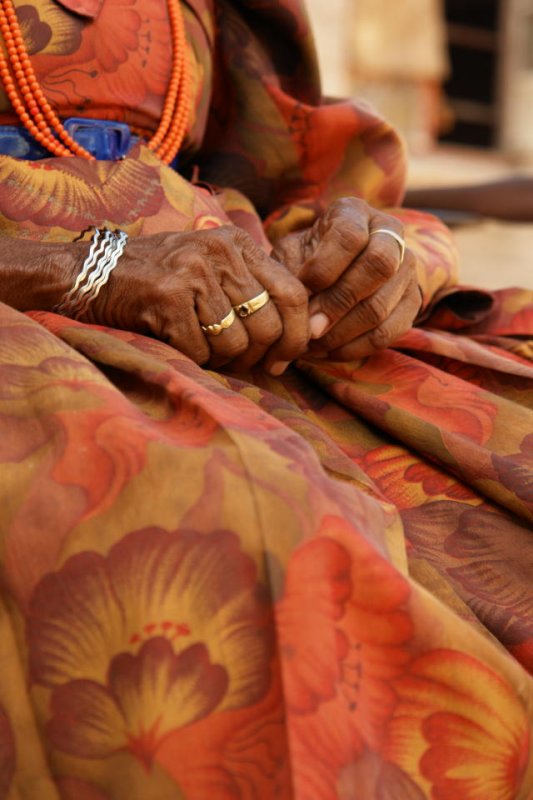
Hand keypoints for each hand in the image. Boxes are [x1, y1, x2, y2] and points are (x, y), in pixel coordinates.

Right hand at [78, 226, 309, 371]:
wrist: (93, 273)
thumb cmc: (159, 277)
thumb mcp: (210, 265)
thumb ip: (251, 287)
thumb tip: (300, 334)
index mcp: (238, 243)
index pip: (293, 292)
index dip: (298, 333)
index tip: (286, 359)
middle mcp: (220, 251)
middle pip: (268, 324)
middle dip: (260, 356)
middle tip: (245, 364)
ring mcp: (194, 272)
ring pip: (235, 342)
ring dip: (223, 359)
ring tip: (204, 347)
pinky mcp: (168, 296)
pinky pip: (201, 350)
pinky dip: (194, 359)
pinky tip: (178, 342)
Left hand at [272, 197, 421, 359]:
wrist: (331, 273)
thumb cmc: (304, 260)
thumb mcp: (291, 255)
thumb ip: (291, 272)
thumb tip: (296, 306)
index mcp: (355, 212)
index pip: (350, 235)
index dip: (325, 267)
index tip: (302, 289)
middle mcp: (389, 233)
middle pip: (377, 266)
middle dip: (338, 303)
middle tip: (309, 329)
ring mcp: (407, 268)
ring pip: (381, 305)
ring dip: (342, 333)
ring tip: (312, 345)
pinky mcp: (411, 301)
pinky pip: (388, 332)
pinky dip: (355, 348)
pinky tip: (329, 352)